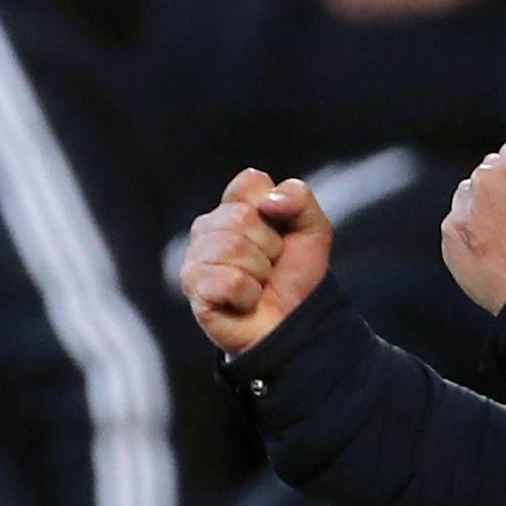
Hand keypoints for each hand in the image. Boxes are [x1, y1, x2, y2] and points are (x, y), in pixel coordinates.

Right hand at [181, 170, 331, 354]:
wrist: (293, 323)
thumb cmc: (294, 277)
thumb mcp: (312, 230)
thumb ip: (298, 199)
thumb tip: (268, 202)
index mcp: (233, 207)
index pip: (249, 182)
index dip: (275, 209)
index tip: (280, 233)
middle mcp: (207, 227)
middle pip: (242, 217)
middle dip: (269, 247)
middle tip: (270, 267)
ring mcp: (195, 256)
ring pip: (232, 247)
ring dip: (259, 272)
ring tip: (257, 284)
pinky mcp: (193, 286)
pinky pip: (229, 280)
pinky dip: (248, 294)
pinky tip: (244, 301)